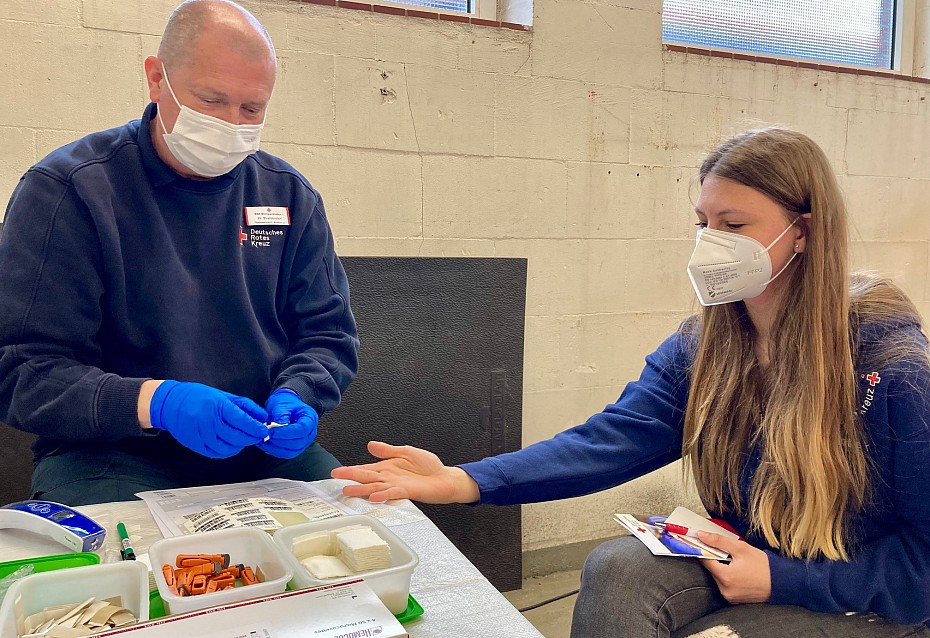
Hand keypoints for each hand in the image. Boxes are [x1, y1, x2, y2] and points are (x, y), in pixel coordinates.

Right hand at [149, 381, 268, 457]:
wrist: (170, 403)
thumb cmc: (198, 396)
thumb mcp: (223, 395)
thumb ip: (244, 406)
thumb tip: (262, 416)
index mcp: (218, 406)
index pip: (242, 421)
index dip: (256, 428)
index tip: (264, 430)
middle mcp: (209, 421)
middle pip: (237, 436)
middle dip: (251, 438)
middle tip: (258, 436)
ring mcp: (201, 435)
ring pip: (228, 447)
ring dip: (241, 445)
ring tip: (245, 440)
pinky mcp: (195, 444)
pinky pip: (216, 453)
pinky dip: (228, 451)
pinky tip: (232, 445)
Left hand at [258, 389, 317, 458]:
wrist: (286, 407)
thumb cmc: (286, 404)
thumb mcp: (282, 405)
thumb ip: (281, 415)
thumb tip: (278, 426)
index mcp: (310, 419)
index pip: (302, 430)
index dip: (287, 433)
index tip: (272, 431)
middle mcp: (310, 433)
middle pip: (297, 443)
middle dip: (279, 441)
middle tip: (266, 436)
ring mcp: (304, 442)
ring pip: (291, 451)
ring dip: (275, 448)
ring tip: (263, 440)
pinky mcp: (295, 448)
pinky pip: (286, 454)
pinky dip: (274, 450)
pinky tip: (266, 444)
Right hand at [330, 441, 479, 503]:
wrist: (444, 478)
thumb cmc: (428, 466)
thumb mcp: (406, 452)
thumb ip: (388, 450)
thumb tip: (370, 445)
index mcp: (387, 467)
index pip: (365, 468)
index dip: (351, 469)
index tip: (337, 471)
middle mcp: (389, 478)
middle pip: (366, 477)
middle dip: (350, 477)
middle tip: (335, 478)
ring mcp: (396, 485)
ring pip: (374, 487)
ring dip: (361, 489)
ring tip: (347, 490)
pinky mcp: (406, 491)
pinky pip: (392, 493)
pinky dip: (382, 494)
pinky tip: (373, 496)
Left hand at [698, 531, 771, 603]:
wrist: (782, 583)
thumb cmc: (764, 566)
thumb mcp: (741, 548)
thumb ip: (719, 541)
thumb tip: (701, 535)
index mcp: (725, 577)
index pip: (704, 560)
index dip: (705, 550)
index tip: (704, 543)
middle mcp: (725, 589)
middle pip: (711, 570)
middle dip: (717, 560)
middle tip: (729, 554)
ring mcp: (729, 597)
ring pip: (718, 578)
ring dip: (722, 569)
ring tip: (737, 565)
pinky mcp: (734, 600)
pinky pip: (725, 586)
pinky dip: (728, 578)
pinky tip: (740, 574)